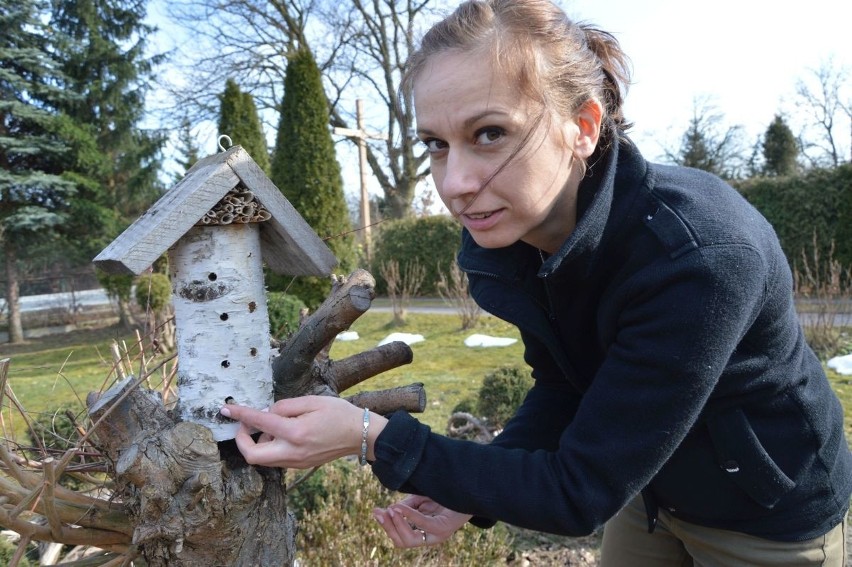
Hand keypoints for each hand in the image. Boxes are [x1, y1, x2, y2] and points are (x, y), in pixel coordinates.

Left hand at [220, 396, 384, 468]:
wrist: (361, 435)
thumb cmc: (339, 414)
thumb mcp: (312, 401)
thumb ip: (285, 406)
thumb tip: (266, 412)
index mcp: (295, 432)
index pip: (259, 422)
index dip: (240, 415)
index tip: (226, 409)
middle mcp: (293, 452)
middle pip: (252, 455)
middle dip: (242, 440)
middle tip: (245, 424)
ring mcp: (296, 462)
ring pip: (262, 459)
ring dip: (257, 443)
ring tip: (270, 425)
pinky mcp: (299, 465)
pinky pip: (275, 459)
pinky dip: (269, 447)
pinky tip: (280, 434)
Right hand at [373, 495, 471, 547]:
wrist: (466, 489)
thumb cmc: (443, 495)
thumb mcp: (419, 500)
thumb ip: (406, 506)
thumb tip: (390, 511)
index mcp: (422, 533)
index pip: (399, 538)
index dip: (386, 527)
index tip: (375, 512)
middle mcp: (429, 538)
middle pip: (401, 542)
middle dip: (388, 528)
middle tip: (379, 513)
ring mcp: (437, 535)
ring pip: (410, 540)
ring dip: (397, 525)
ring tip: (390, 510)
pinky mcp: (444, 528)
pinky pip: (423, 524)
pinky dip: (410, 516)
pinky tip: (401, 508)